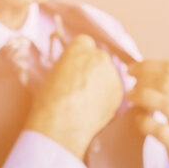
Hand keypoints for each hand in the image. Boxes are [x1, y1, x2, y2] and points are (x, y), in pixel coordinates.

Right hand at [26, 35, 124, 159]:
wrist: (61, 124)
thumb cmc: (49, 102)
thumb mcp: (52, 74)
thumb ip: (67, 65)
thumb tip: (71, 70)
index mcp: (79, 48)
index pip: (85, 43)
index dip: (81, 56)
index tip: (77, 66)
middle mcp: (99, 56)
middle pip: (99, 58)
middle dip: (93, 69)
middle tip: (82, 85)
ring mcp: (112, 74)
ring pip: (109, 74)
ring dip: (102, 83)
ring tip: (87, 100)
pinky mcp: (119, 93)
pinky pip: (114, 91)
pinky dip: (107, 98)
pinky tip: (94, 108)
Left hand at [127, 58, 168, 167]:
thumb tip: (144, 69)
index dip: (148, 65)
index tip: (134, 68)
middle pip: (167, 82)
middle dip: (143, 79)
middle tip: (131, 83)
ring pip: (164, 102)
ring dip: (142, 96)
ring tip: (131, 97)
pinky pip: (157, 128)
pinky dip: (143, 121)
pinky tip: (140, 119)